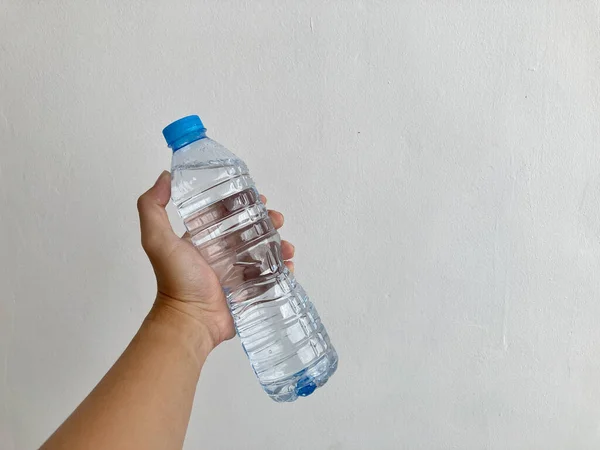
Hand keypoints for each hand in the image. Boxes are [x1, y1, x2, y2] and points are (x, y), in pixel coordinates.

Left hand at [137, 171, 295, 349]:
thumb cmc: (176, 282)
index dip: (245, 204)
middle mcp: (220, 254)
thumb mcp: (158, 240)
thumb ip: (152, 207)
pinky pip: (269, 276)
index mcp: (204, 240)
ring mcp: (236, 273)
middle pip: (250, 232)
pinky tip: (288, 265)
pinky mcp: (248, 291)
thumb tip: (165, 177)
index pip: (228, 215)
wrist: (190, 321)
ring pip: (263, 252)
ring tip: (287, 246)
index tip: (260, 199)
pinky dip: (282, 269)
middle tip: (278, 220)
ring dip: (279, 245)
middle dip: (267, 222)